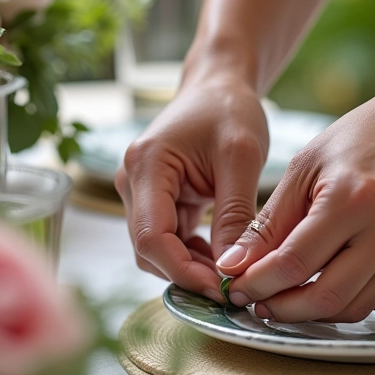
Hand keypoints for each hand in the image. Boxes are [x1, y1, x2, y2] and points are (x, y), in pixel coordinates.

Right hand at [115, 72, 268, 302]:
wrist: (219, 85)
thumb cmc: (230, 110)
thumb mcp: (241, 157)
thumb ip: (235, 214)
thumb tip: (233, 272)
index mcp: (146, 166)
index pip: (150, 237)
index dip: (183, 271)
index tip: (223, 289)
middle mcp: (132, 182)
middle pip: (149, 250)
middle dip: (189, 274)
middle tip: (235, 289)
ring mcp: (140, 192)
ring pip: (158, 250)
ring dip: (192, 267)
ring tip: (234, 273)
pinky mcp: (156, 199)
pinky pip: (169, 239)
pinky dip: (193, 254)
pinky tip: (223, 255)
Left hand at [215, 78, 374, 321]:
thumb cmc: (365, 135)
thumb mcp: (307, 166)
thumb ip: (271, 222)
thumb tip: (233, 265)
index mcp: (351, 198)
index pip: (293, 263)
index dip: (257, 284)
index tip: (236, 288)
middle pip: (326, 298)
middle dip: (283, 310)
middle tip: (260, 303)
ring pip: (356, 308)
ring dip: (316, 312)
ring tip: (291, 296)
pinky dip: (353, 301)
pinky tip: (333, 283)